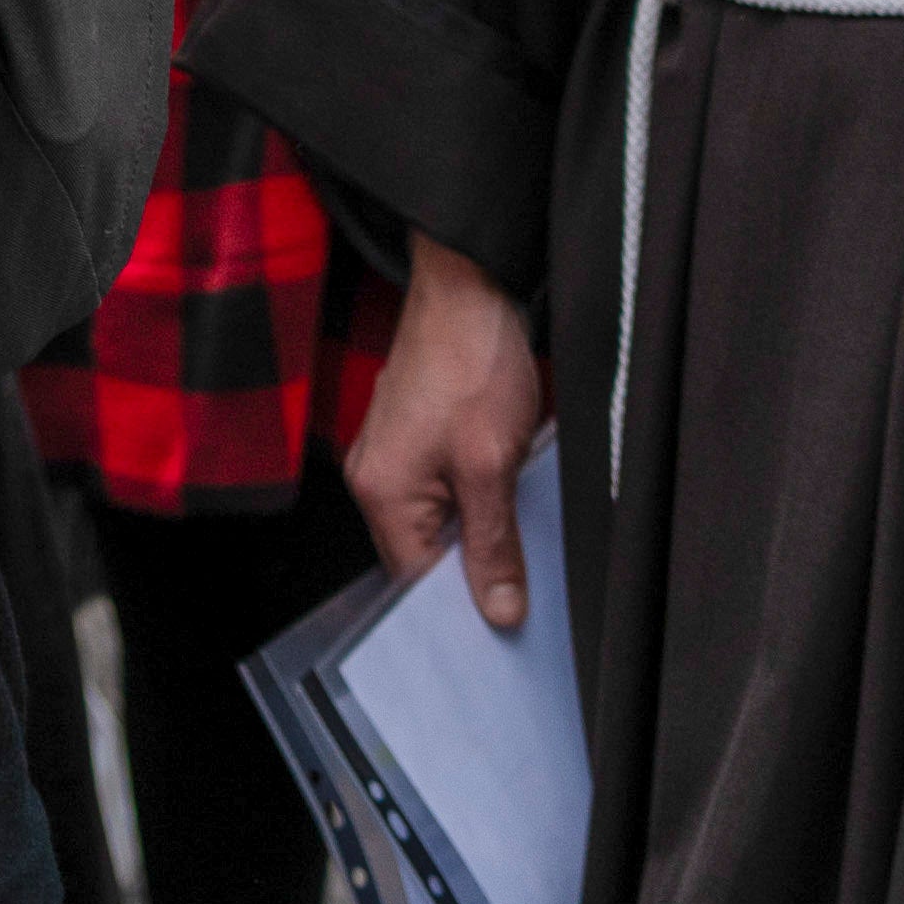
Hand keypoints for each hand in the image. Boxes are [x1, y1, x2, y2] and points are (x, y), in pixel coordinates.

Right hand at [343, 233, 549, 625]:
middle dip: (476, 566)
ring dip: (482, 528)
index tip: (511, 618)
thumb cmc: (470, 361)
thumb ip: (494, 545)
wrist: (469, 285)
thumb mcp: (493, 467)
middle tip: (528, 578)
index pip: (417, 580)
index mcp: (381, 492)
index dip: (463, 604)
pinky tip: (511, 489)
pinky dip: (477, 498)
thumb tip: (499, 610)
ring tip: (523, 522)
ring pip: (440, 522)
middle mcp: (375, 477)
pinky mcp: (413, 436)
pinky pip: (443, 491)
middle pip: (425, 553)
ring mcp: (392, 455)